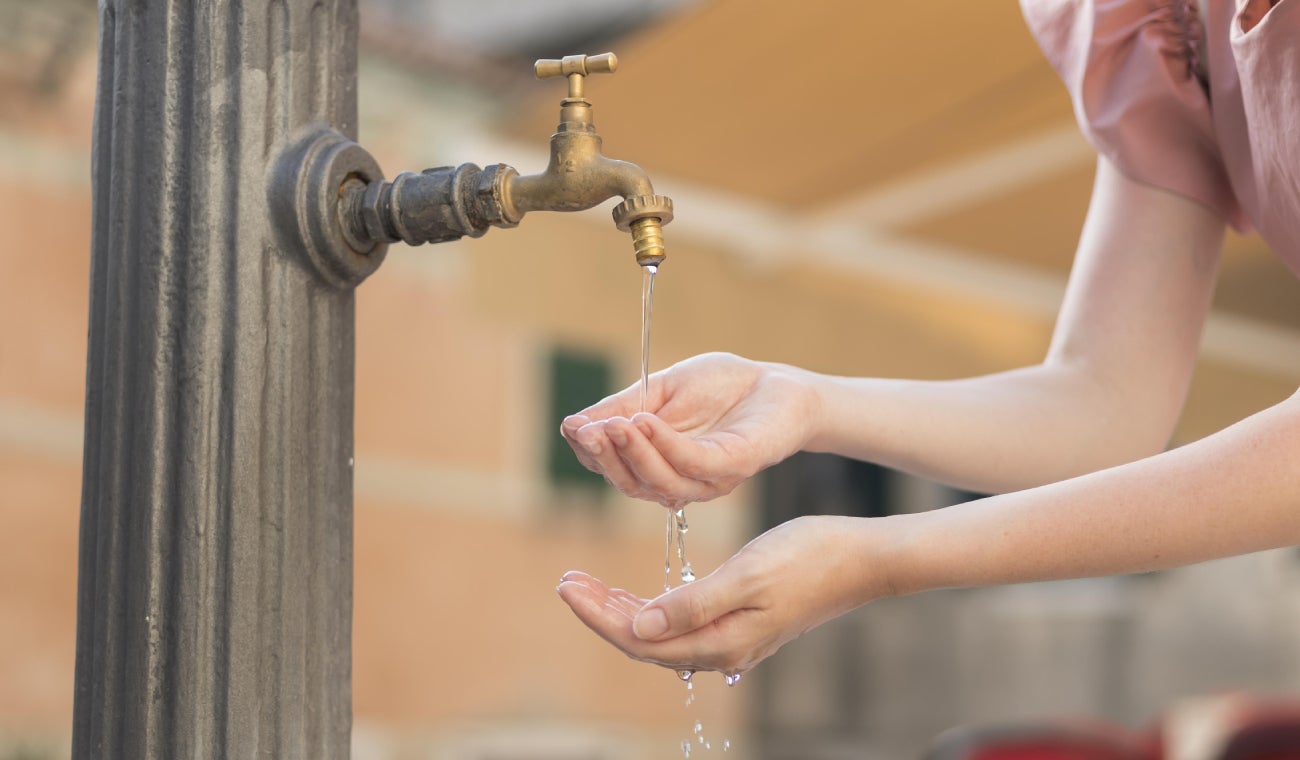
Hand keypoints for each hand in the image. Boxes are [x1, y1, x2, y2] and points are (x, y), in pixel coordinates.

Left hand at [556, 515, 886, 674]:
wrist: (862, 558)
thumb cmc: (809, 557)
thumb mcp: (747, 574)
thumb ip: (692, 604)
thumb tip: (639, 625)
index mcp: (720, 640)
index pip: (640, 638)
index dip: (599, 614)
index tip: (567, 585)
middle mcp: (723, 648)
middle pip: (644, 640)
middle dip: (602, 612)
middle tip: (567, 581)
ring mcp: (733, 638)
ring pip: (661, 633)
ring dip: (622, 610)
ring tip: (589, 585)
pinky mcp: (741, 623)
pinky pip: (681, 624)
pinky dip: (651, 608)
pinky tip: (638, 594)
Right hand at [560, 352, 818, 504]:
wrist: (778, 381)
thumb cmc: (721, 387)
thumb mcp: (661, 391)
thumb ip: (622, 408)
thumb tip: (572, 425)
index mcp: (658, 465)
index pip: (614, 468)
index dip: (590, 451)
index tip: (572, 426)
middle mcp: (680, 481)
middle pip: (631, 483)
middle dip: (605, 458)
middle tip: (586, 431)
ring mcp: (708, 479)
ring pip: (659, 481)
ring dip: (631, 453)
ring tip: (612, 425)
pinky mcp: (733, 466)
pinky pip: (692, 464)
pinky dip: (664, 445)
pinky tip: (645, 422)